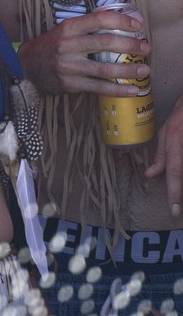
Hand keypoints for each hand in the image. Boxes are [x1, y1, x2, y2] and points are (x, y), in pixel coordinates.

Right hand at [17, 10, 149, 96]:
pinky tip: (133, 90)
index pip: (98, 20)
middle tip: (146, 48)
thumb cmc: (50, 46)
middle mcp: (67, 45)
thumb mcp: (63, 30)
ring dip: (128, 70)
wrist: (27, 67)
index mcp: (68, 28)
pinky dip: (118, 90)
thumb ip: (86, 26)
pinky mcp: (70, 84)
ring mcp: (68, 66)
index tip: (138, 25)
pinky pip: (99, 88)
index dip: (121, 21)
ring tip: (144, 70)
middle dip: (130, 45)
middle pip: (105, 43)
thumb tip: (114, 20)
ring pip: (104, 69)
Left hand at [144, 101, 182, 218]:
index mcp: (176, 146)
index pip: (175, 174)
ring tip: (179, 199)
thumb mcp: (166, 133)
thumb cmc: (180, 117)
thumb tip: (149, 175)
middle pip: (182, 175)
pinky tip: (180, 182)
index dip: (175, 194)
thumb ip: (160, 156)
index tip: (174, 212)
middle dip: (181, 193)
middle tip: (178, 207)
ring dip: (182, 185)